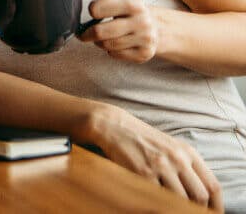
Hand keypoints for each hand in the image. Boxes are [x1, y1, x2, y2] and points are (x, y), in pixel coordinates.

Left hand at [78, 0, 160, 62]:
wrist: (159, 27)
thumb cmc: (132, 7)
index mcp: (133, 4)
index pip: (97, 9)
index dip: (92, 10)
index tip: (94, 11)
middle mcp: (142, 22)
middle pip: (99, 32)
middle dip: (88, 33)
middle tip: (86, 31)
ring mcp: (144, 39)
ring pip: (106, 45)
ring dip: (99, 42)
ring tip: (104, 35)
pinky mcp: (144, 54)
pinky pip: (115, 55)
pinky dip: (111, 51)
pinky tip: (116, 43)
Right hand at [89, 105, 221, 210]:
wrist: (116, 126)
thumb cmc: (144, 140)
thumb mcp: (172, 148)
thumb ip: (187, 168)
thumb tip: (199, 196)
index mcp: (189, 153)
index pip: (212, 185)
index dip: (216, 205)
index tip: (212, 213)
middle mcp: (178, 159)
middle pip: (200, 195)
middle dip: (197, 209)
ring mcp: (160, 165)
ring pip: (180, 199)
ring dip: (176, 208)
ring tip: (170, 208)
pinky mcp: (142, 171)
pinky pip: (157, 196)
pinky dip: (158, 204)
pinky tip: (154, 203)